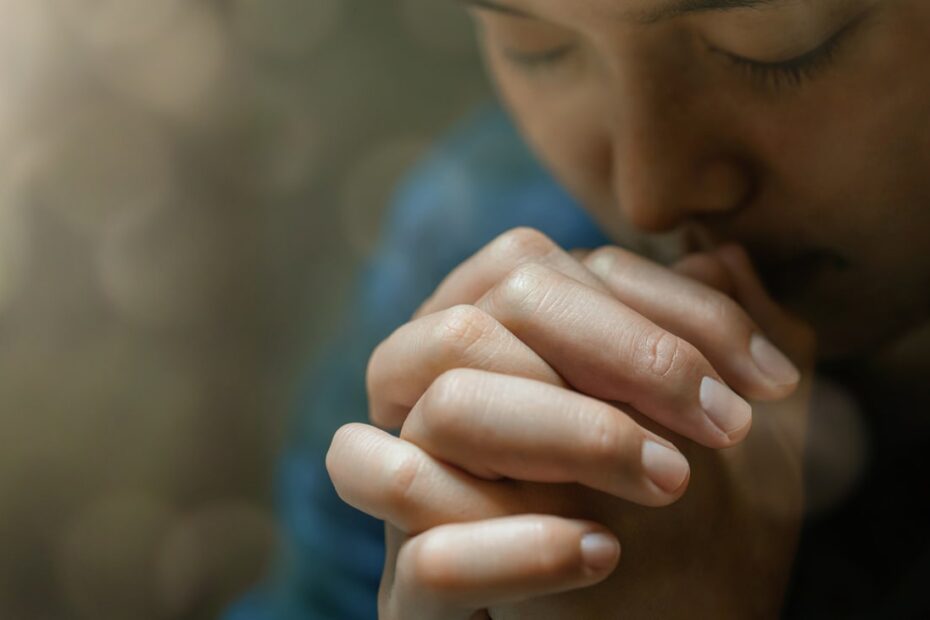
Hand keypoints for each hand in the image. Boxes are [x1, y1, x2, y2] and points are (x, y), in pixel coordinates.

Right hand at [326, 228, 804, 618]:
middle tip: (723, 425)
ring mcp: (413, 495)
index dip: (661, 307)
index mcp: (490, 348)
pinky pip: (429, 557)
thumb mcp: (731, 437)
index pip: (537, 268)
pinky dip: (519, 547)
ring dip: (574, 432)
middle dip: (622, 356)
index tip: (764, 377)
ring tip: (671, 482)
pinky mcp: (412, 591)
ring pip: (447, 409)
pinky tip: (605, 553)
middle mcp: (431, 404)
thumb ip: (718, 345)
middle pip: (482, 316)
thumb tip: (720, 255)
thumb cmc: (695, 535)